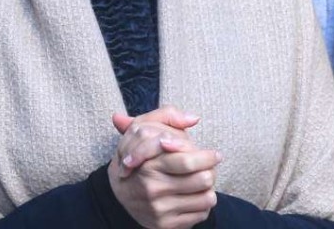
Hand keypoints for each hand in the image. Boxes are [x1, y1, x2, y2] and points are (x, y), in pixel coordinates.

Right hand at [108, 105, 221, 228]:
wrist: (118, 195)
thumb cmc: (141, 156)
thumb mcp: (145, 128)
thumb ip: (169, 116)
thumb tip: (194, 118)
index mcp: (150, 164)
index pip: (188, 161)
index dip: (208, 157)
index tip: (215, 155)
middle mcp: (153, 188)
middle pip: (203, 179)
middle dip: (210, 171)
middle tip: (208, 168)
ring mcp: (159, 209)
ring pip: (207, 197)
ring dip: (208, 189)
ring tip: (200, 182)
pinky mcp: (165, 225)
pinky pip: (201, 214)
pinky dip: (202, 204)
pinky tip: (193, 197)